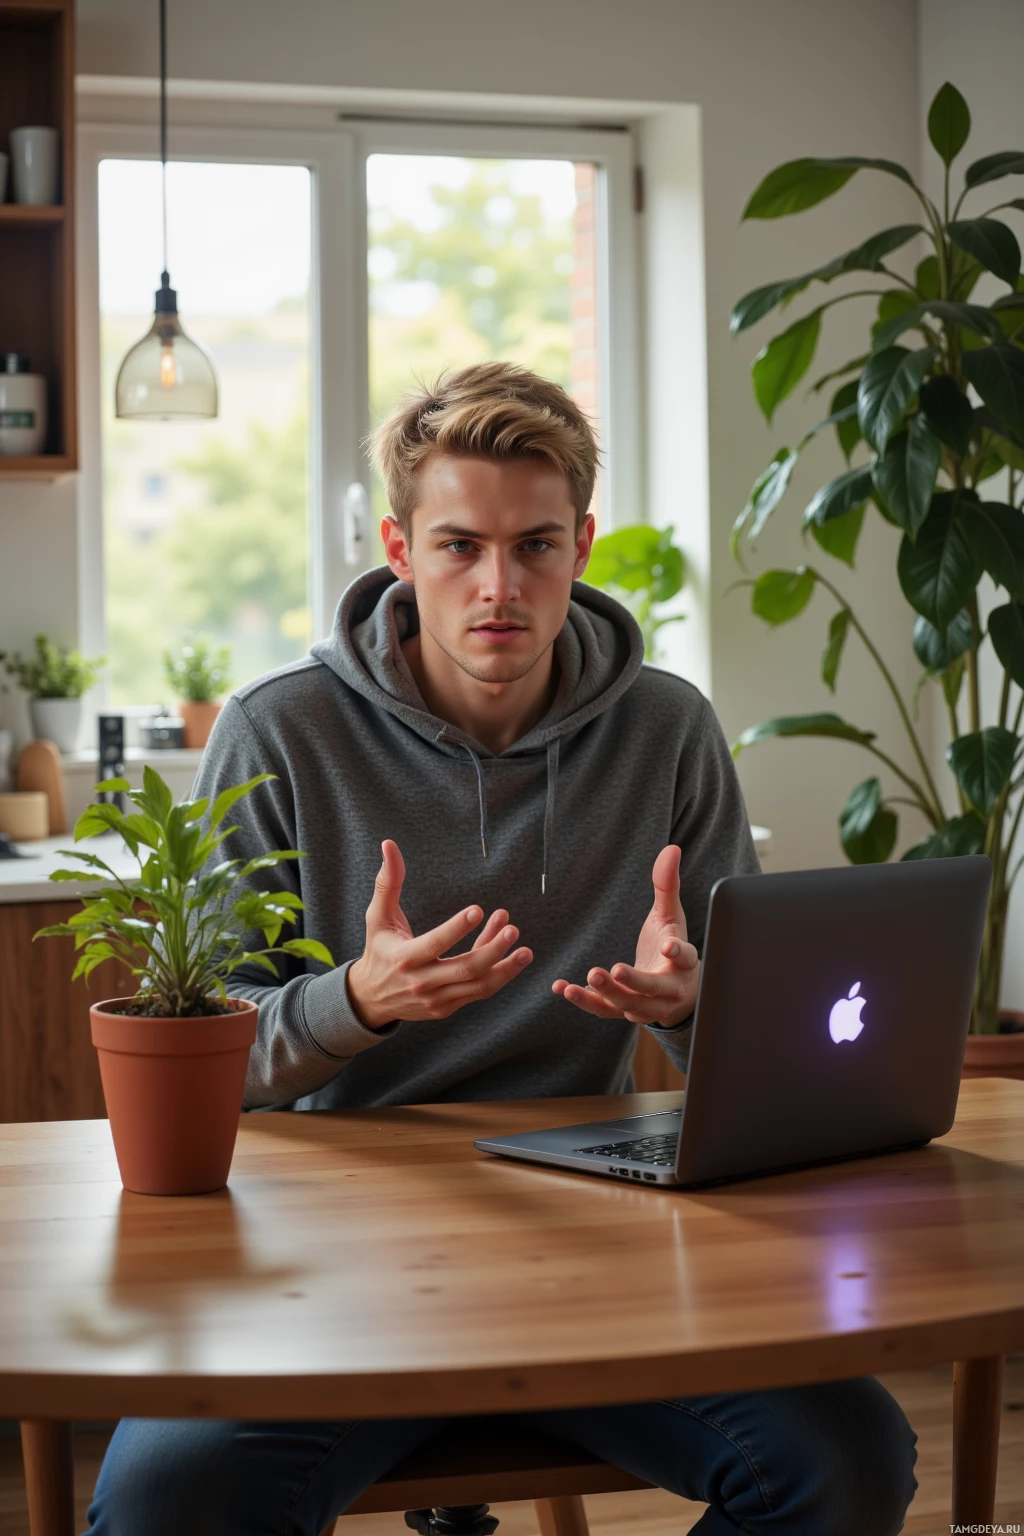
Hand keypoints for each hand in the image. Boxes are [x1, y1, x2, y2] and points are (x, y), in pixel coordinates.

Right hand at [347, 840, 532, 1028]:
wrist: (371, 997)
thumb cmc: (378, 948)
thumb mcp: (378, 917)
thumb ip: (387, 883)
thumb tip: (389, 845)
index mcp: (404, 958)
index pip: (435, 944)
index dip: (457, 928)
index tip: (478, 910)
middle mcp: (421, 982)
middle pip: (464, 971)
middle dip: (492, 951)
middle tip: (512, 929)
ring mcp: (436, 999)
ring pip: (477, 986)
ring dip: (504, 968)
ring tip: (525, 951)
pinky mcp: (447, 1008)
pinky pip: (477, 990)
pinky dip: (496, 973)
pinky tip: (510, 953)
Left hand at [552, 844, 698, 1027]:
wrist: (677, 993)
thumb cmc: (673, 949)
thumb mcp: (672, 917)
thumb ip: (668, 886)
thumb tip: (671, 849)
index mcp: (683, 963)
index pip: (685, 957)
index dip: (679, 952)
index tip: (669, 947)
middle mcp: (668, 989)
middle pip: (652, 989)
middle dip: (632, 981)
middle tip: (613, 968)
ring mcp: (647, 1006)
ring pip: (627, 1004)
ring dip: (605, 993)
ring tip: (585, 977)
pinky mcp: (625, 1011)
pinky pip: (604, 1009)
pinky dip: (584, 1000)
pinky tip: (562, 988)